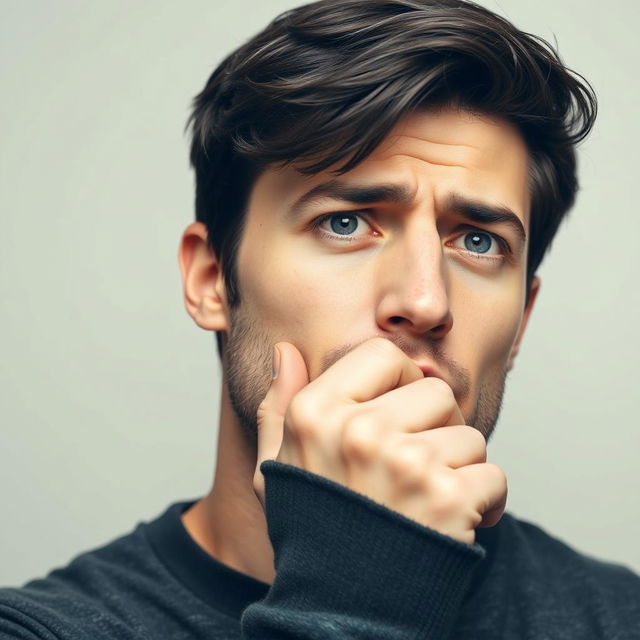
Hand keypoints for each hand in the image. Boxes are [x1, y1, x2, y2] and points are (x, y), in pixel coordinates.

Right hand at [254, 338, 506, 543]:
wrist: (341, 612)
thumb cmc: (313, 530)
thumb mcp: (276, 467)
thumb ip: (277, 406)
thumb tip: (285, 351)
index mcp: (315, 414)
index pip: (384, 354)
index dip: (399, 380)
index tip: (398, 413)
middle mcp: (358, 431)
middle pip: (435, 392)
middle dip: (436, 427)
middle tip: (414, 466)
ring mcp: (404, 464)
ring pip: (470, 436)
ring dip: (459, 469)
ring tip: (426, 500)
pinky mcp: (447, 500)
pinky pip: (493, 476)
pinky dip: (483, 503)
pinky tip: (453, 523)